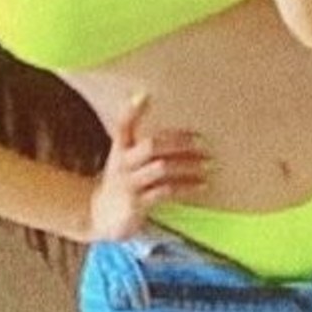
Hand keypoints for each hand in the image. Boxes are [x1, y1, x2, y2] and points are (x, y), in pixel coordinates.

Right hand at [88, 90, 211, 241]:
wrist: (102, 217)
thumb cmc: (123, 182)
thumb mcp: (125, 158)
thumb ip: (139, 139)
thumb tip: (150, 104)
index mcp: (119, 150)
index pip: (122, 126)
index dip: (131, 111)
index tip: (146, 95)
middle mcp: (122, 164)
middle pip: (150, 146)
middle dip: (178, 141)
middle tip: (202, 140)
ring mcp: (129, 184)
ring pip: (161, 168)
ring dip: (188, 164)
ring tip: (208, 163)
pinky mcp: (137, 203)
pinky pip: (166, 191)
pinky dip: (187, 186)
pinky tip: (202, 184)